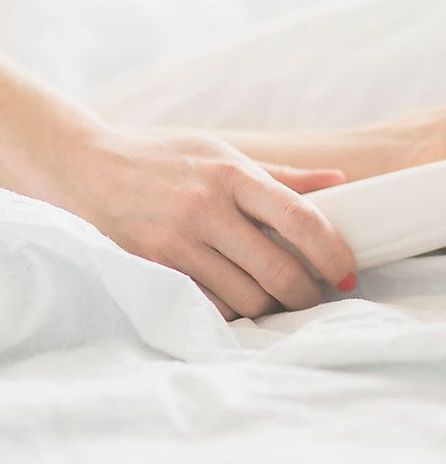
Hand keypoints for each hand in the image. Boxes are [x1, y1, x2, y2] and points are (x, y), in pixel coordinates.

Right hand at [51, 128, 357, 319]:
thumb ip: (281, 176)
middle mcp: (206, 208)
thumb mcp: (221, 154)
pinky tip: (234, 298)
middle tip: (314, 296)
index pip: (301, 219)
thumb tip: (338, 183)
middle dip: (306, 293)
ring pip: (246, 297)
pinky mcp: (151, 268)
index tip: (347, 273)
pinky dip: (230, 309)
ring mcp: (175, 241)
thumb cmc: (163, 159)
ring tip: (275, 298)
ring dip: (269, 306)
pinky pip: (209, 304)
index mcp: (232, 175)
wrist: (81, 167)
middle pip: (279, 270)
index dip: (333, 253)